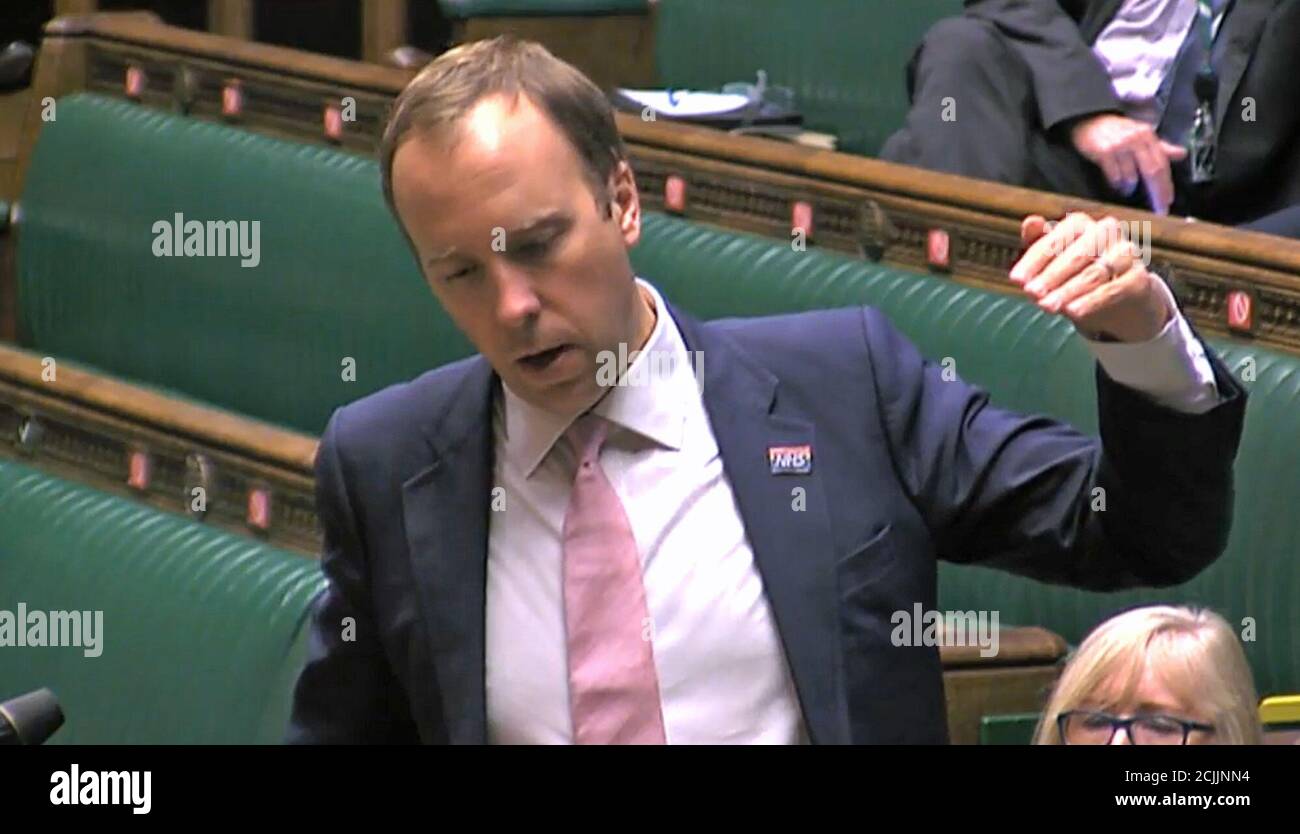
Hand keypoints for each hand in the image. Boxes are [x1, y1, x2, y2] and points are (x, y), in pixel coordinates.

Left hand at [1010, 213, 1172, 342]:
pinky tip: (1074, 313)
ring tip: (1047, 307)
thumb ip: (1038, 243)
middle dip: (1052, 276)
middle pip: (1078, 253)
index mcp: (1079, 224)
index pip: (1056, 238)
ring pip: (1096, 271)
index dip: (1034, 259)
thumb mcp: (1051, 260)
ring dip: (1069, 290)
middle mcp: (1106, 232)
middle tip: (1031, 294)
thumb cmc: (1074, 273)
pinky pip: (1116, 288)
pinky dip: (1093, 300)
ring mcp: (1126, 253)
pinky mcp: (1139, 277)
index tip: (1016, 280)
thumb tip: (1030, 221)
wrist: (1115, 298)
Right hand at [1070, 114, 1187, 215]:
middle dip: (1157, 193)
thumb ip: (1161, 147)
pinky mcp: (1104, 152)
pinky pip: (1114, 176)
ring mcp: (1119, 145)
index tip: (1168, 202)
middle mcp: (1136, 139)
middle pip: (1152, 171)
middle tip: (1159, 209)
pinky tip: (1117, 185)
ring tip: (1127, 190)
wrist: (1088, 120)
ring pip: (1131, 176)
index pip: (1162, 164)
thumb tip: (1182, 154)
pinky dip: (1116, 184)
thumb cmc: (1116, 130)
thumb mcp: (1141, 135)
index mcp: (1148, 136)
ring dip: (1130, 188)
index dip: (1166, 185)